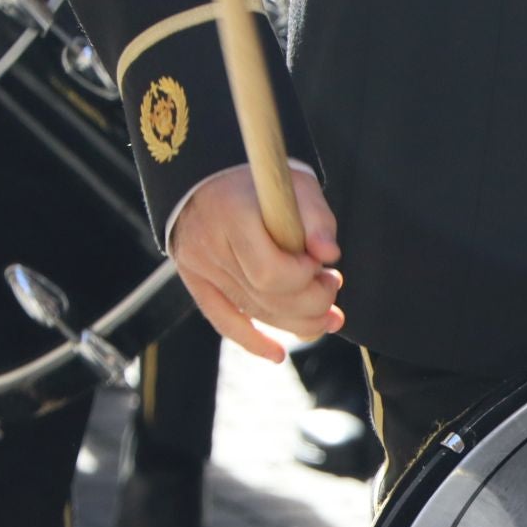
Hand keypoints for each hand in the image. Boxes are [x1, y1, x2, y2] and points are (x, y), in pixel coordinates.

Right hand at [169, 166, 343, 362]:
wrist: (208, 171)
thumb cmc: (258, 177)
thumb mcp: (294, 183)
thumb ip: (316, 218)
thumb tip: (328, 254)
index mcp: (232, 215)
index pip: (272, 273)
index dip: (305, 279)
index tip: (321, 264)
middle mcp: (209, 244)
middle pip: (267, 298)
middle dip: (312, 302)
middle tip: (332, 284)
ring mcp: (198, 265)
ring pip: (254, 312)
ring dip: (297, 321)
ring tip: (328, 314)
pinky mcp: (194, 278)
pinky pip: (222, 319)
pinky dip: (251, 339)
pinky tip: (277, 354)